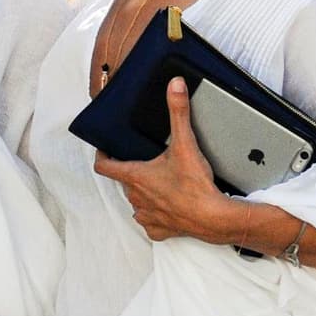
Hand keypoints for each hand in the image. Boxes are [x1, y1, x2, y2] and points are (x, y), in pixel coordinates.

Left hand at [94, 77, 238, 241]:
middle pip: (125, 183)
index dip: (102, 156)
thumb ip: (178, 112)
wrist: (213, 217)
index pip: (105, 166)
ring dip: (143, 195)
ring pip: (137, 204)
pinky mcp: (161, 230)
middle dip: (132, 173)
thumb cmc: (195, 186)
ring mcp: (147, 215)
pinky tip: (167, 209)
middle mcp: (136, 198)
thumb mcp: (185, 143)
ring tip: (159, 186)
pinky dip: (156, 217)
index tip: (104, 150)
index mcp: (136, 176)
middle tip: (145, 163)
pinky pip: (151, 224)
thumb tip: (174, 86)